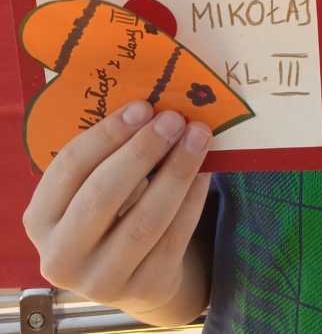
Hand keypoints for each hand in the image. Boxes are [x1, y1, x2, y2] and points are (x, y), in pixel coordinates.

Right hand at [23, 100, 212, 321]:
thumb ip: (109, 153)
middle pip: (103, 194)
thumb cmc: (110, 212)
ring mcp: (101, 279)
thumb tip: (152, 107)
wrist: (133, 273)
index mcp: (41, 218)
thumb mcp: (92, 186)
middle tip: (174, 119)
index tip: (142, 106)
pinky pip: (174, 237)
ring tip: (198, 137)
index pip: (70, 167)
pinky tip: (205, 171)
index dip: (108, 134)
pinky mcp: (144, 288)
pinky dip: (193, 199)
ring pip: (145, 219)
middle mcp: (61, 255)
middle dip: (142, 151)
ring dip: (176, 171)